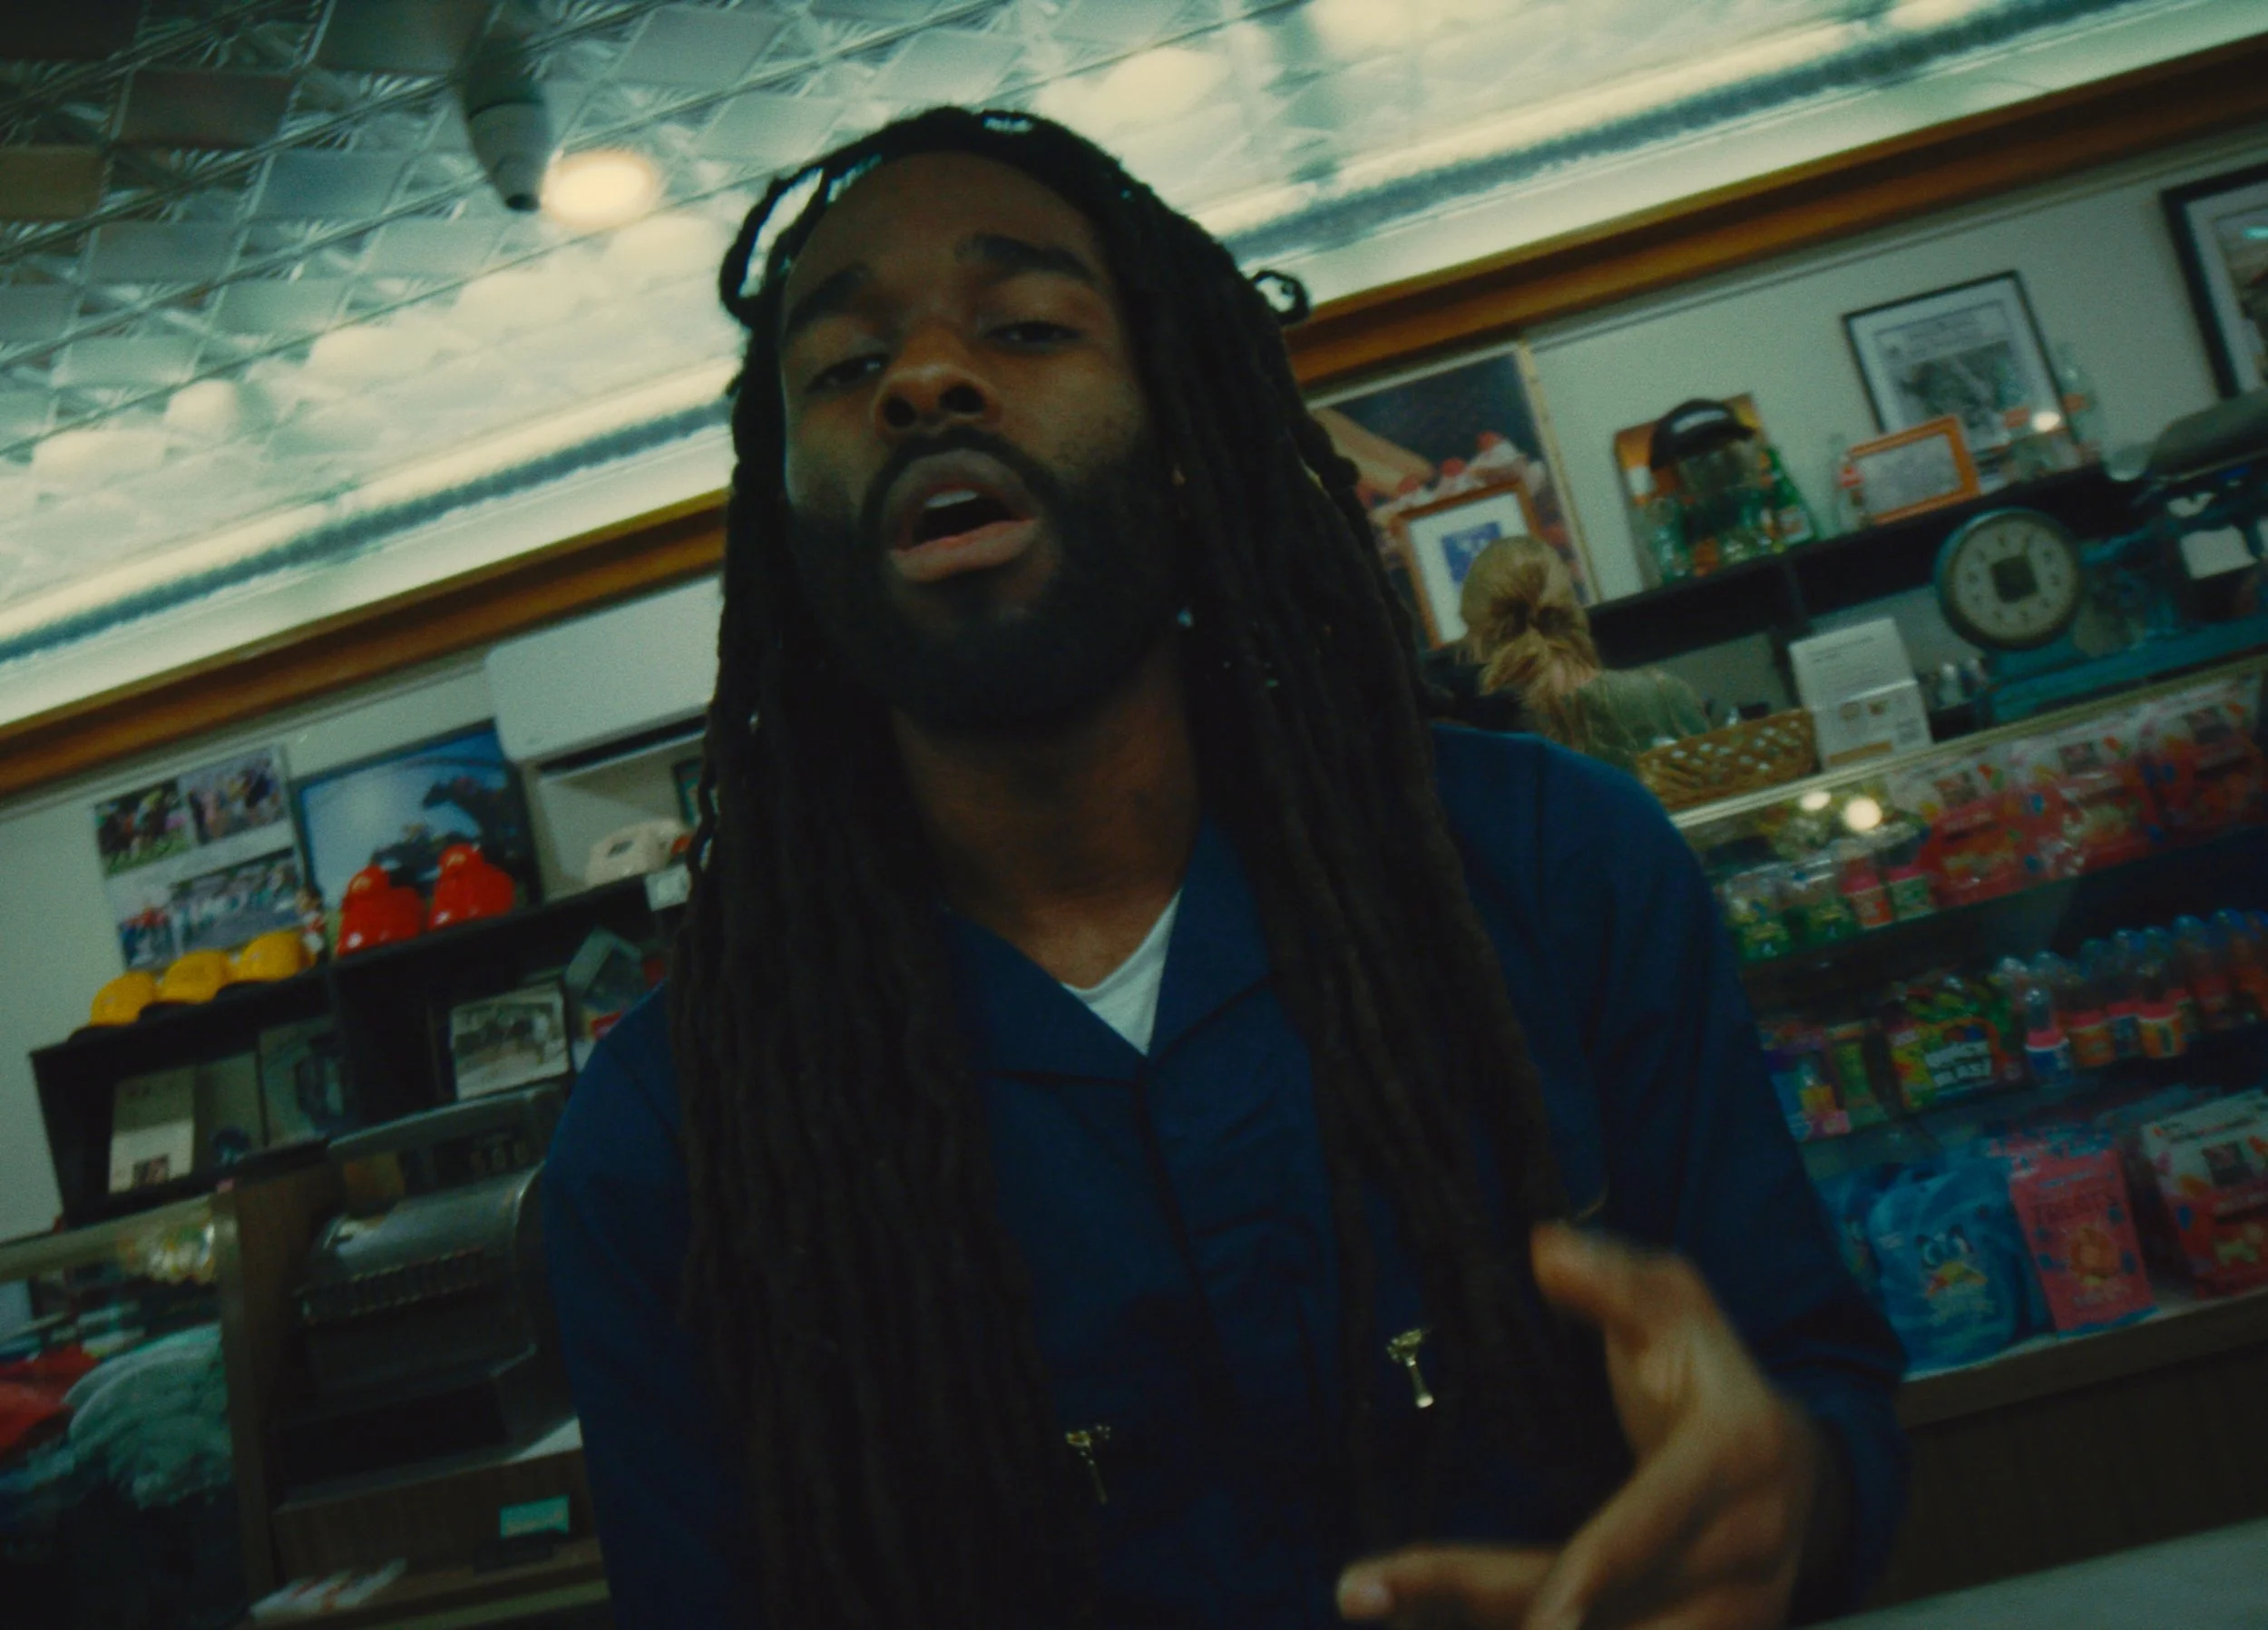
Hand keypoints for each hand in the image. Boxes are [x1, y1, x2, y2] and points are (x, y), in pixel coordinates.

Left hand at [1337, 1224, 1835, 1629]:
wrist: (1809, 1475)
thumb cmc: (1714, 1378)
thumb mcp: (1677, 1308)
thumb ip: (1614, 1280)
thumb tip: (1545, 1247)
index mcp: (1731, 1459)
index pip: (1650, 1525)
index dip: (1595, 1571)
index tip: (1543, 1616)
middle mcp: (1742, 1555)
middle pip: (1603, 1605)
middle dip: (1476, 1602)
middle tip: (1358, 1591)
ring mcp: (1731, 1617)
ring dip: (1484, 1629)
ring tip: (1370, 1597)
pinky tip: (1430, 1621)